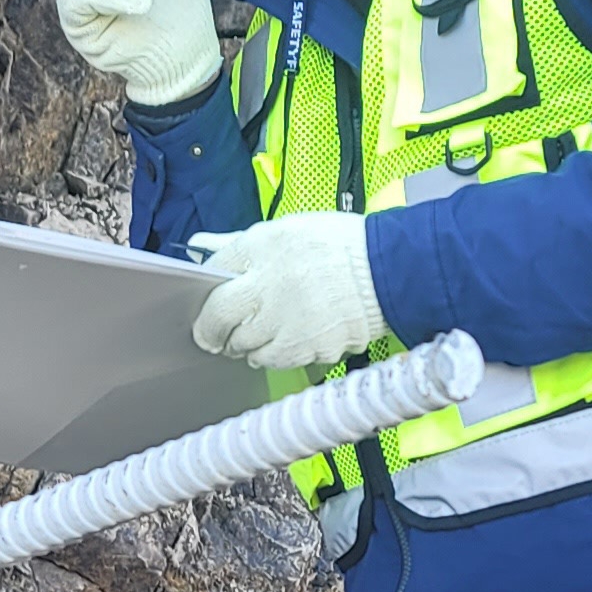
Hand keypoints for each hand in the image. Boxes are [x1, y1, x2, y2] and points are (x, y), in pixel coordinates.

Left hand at [189, 213, 387, 369]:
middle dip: (217, 329)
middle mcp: (268, 288)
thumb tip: (201, 247)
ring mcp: (287, 323)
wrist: (390, 268)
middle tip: (224, 330)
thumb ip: (238, 244)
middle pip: (220, 322)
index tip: (209, 308)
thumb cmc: (340, 245)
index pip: (211, 280)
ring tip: (267, 328)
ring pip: (246, 348)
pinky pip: (277, 361)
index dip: (205, 298)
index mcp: (260, 252)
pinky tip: (290, 336)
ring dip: (248, 343)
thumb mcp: (285, 230)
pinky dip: (277, 354)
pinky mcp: (308, 349)